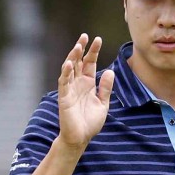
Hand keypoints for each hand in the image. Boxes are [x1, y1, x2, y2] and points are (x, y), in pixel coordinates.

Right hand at [56, 34, 114, 149]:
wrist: (81, 138)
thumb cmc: (90, 122)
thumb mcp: (103, 103)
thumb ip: (106, 88)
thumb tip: (110, 71)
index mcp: (88, 84)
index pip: (90, 63)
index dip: (93, 51)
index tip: (97, 39)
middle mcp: (78, 84)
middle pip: (79, 62)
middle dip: (81, 49)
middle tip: (85, 36)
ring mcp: (70, 89)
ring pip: (69, 69)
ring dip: (72, 57)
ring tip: (78, 46)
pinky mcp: (64, 97)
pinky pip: (63, 83)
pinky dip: (65, 73)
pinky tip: (69, 64)